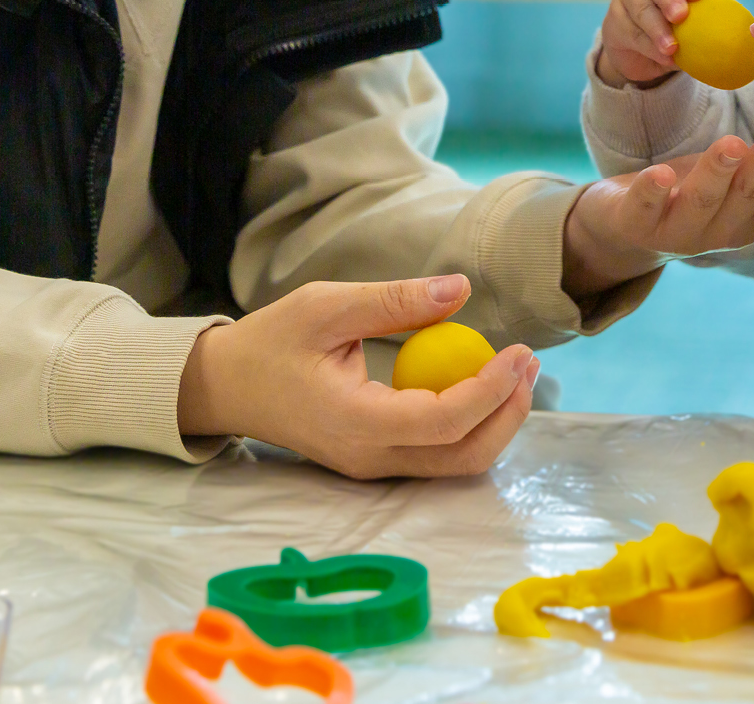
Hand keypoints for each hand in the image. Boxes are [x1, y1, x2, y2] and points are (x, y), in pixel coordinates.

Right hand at [176, 275, 537, 478]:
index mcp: (355, 422)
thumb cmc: (271, 341)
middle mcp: (369, 457)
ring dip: (494, 423)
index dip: (491, 389)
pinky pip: (436, 455)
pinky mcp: (375, 461)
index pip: (443, 419)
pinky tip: (478, 383)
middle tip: (528, 362)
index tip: (520, 351)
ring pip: (455, 464)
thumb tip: (460, 288)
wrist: (225, 387)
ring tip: (514, 372)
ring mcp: (372, 466)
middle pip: (463, 456)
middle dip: (507, 414)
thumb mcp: (326, 306)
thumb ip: (394, 300)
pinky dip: (469, 425)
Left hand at [561, 131, 753, 295]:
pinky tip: (659, 172)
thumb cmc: (704, 193)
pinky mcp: (637, 222)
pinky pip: (646, 207)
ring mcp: (677, 230)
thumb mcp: (752, 174)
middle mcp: (720, 230)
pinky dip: (653, 191)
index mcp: (752, 218)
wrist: (627, 228)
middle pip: (744, 198)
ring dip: (717, 174)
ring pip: (701, 200)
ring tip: (730, 145)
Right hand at [594, 0, 710, 85]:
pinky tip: (663, 57)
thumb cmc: (674, 32)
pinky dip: (649, 46)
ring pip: (642, 10)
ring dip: (658, 30)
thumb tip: (725, 42)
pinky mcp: (613, 19)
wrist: (638, 52)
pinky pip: (631, 32)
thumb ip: (701, 27)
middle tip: (680, 16)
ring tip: (672, 48)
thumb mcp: (690, 26)